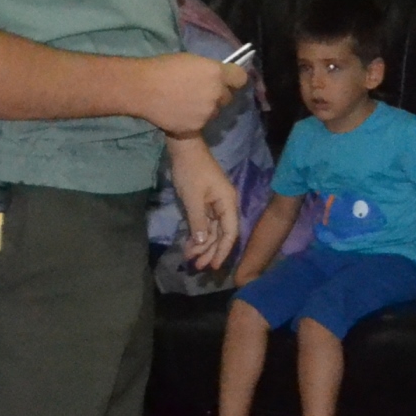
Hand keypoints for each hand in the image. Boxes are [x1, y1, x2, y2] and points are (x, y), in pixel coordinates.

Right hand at [135, 53, 247, 135]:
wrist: (140, 88)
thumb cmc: (162, 68)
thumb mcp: (191, 61)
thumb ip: (209, 70)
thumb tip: (217, 75)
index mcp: (217, 73)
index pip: (241, 78)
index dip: (233, 79)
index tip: (227, 79)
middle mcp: (217, 93)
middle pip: (227, 97)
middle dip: (217, 94)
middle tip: (200, 92)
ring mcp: (208, 112)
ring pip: (215, 111)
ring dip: (206, 108)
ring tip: (187, 103)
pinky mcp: (197, 126)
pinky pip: (201, 122)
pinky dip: (194, 119)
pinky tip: (180, 113)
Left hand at [166, 136, 240, 269]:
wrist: (184, 148)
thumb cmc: (191, 171)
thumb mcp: (193, 198)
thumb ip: (199, 222)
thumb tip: (203, 243)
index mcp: (228, 203)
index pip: (230, 232)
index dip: (223, 251)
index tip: (213, 265)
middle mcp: (226, 205)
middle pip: (222, 234)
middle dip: (211, 251)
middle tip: (198, 266)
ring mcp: (216, 204)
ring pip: (213, 230)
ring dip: (203, 244)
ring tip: (190, 258)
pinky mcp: (207, 202)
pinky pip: (206, 223)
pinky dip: (198, 234)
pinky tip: (190, 245)